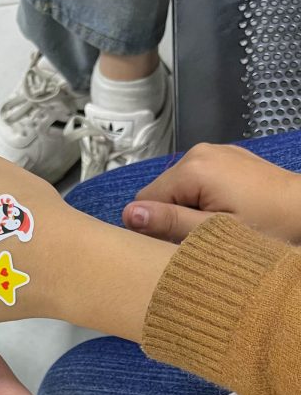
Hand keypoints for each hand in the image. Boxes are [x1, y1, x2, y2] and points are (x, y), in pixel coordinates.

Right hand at [122, 143, 300, 244]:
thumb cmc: (266, 226)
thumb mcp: (214, 232)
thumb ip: (169, 222)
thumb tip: (129, 215)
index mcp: (192, 168)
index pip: (144, 200)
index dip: (155, 227)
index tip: (178, 243)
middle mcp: (198, 152)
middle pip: (161, 193)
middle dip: (173, 218)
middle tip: (203, 237)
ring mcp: (213, 151)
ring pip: (178, 188)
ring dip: (188, 210)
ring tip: (217, 226)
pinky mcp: (226, 157)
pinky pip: (197, 181)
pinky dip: (202, 200)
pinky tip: (225, 213)